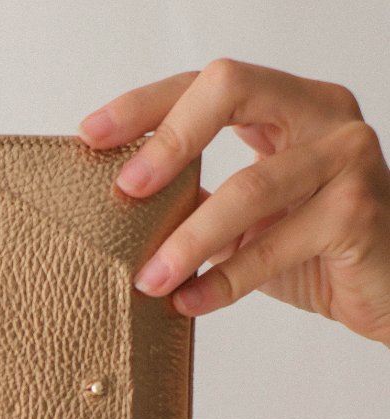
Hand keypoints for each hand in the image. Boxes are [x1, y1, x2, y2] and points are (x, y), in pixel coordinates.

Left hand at [77, 58, 389, 346]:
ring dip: (187, 239)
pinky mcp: (359, 213)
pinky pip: (274, 246)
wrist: (384, 289)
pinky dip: (224, 280)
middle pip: (233, 88)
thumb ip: (194, 199)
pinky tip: (189, 302)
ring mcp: (348, 158)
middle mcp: (323, 115)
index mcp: (289, 105)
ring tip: (146, 280)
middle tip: (124, 191)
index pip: (209, 84)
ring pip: (249, 185)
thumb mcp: (243, 218)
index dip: (146, 105)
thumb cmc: (309, 248)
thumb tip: (114, 207)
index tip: (89, 134)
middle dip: (167, 138)